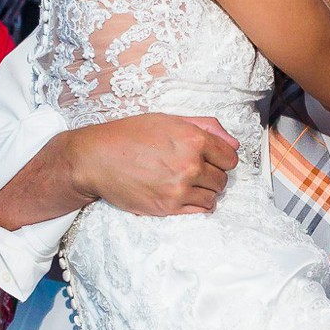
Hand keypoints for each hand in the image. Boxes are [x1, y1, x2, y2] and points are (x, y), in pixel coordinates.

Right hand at [73, 113, 239, 215]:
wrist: (96, 159)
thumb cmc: (129, 136)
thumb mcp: (167, 120)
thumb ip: (205, 127)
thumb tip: (233, 143)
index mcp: (193, 139)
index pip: (230, 157)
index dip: (222, 159)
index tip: (212, 160)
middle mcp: (190, 164)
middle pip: (223, 178)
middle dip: (212, 175)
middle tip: (193, 170)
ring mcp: (180, 188)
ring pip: (213, 195)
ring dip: (205, 190)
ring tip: (186, 183)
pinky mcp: (168, 207)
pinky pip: (201, 210)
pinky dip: (198, 204)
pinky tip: (184, 195)